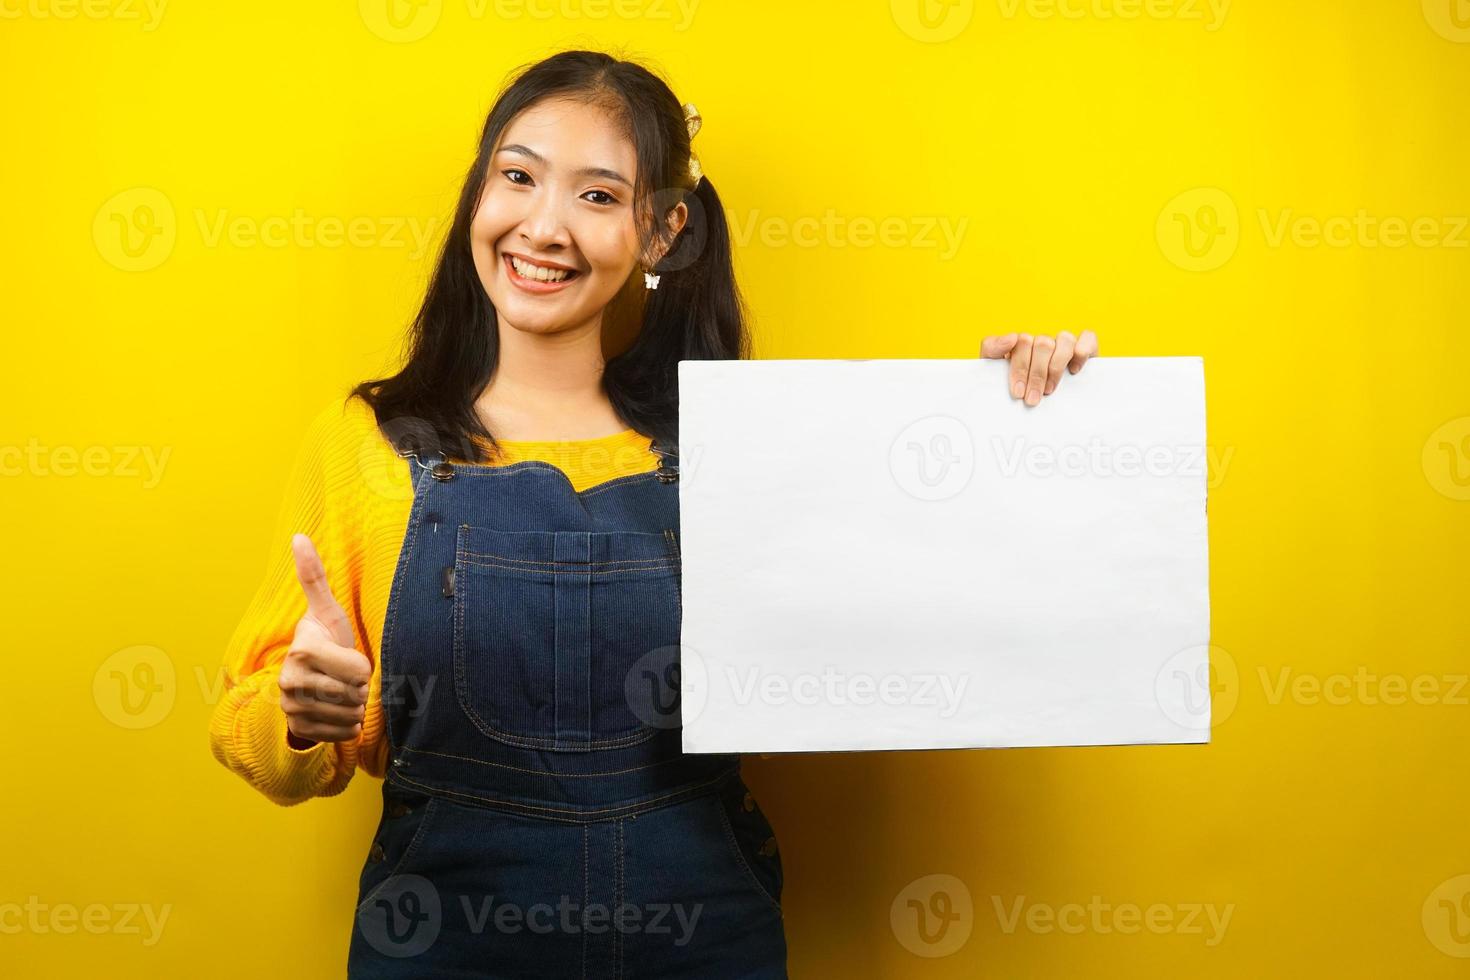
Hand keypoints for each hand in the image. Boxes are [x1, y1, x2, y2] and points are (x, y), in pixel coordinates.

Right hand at [278, 533, 371, 748]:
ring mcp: (291, 708)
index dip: (362, 665)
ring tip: (343, 691)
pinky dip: (348, 725)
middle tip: (346, 676)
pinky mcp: (298, 730)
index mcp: (302, 651)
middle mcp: (290, 681)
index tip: (349, 657)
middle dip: (360, 686)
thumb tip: (299, 536)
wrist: (307, 678)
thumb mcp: (326, 611)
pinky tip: (338, 711)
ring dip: (356, 705)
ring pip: (351, 714)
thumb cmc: (325, 640)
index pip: (358, 670)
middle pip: (355, 693)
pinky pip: (343, 733)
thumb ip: (314, 577)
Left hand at [980, 330, 1098, 405]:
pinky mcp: (1086, 348)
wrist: (1039, 413)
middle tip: (1032, 399)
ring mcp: (1064, 344)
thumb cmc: (1017, 392)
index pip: (1021, 341)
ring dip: (1056, 367)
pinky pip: (1088, 337)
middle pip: (1042, 343)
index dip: (1020, 367)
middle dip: (1036, 375)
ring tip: (1050, 390)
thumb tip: (1011, 337)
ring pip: (1064, 339)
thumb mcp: (995, 374)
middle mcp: (1043, 342)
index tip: (1018, 392)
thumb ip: (992, 349)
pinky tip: (1074, 370)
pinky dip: (1083, 351)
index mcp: (1022, 345)